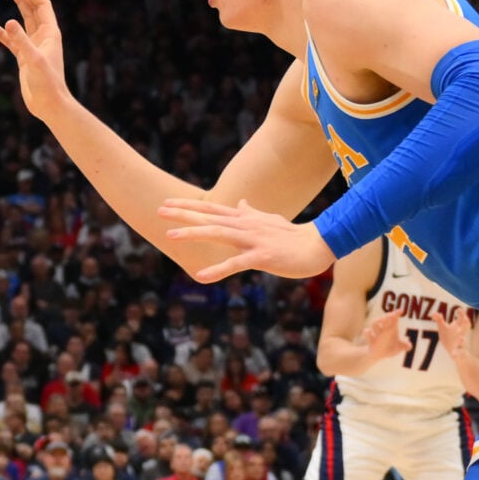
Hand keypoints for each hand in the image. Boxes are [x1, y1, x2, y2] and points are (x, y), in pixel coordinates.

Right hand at [0, 0, 72, 120]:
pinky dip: (1, 31)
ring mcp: (33, 46)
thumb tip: (9, 22)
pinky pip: (11, 40)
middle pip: (34, 8)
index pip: (41, 5)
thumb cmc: (47, 84)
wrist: (49, 106)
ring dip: (17, 4)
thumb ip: (21, 41)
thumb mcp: (33, 61)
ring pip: (23, 20)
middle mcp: (43, 37)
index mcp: (50, 33)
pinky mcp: (24, 57)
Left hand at [156, 198, 332, 282]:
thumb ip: (253, 213)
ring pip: (218, 233)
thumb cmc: (293, 236)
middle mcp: (245, 225)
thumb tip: (242, 203)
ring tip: (170, 235)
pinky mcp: (262, 256)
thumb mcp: (269, 221)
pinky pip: (236, 263)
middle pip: (209, 217)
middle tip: (159, 210)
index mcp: (245, 219)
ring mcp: (253, 239)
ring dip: (193, 233)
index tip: (167, 204)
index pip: (211, 209)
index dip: (189, 206)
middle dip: (184, 213)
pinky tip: (201, 276)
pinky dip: (218, 269)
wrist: (318, 245)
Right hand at [360, 311, 403, 365]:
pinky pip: (368, 335)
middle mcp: (383, 330)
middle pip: (384, 320)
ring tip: (380, 320)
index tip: (401, 311)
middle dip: (387, 317)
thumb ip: (404, 346)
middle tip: (391, 315)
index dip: (396, 314)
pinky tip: (368, 331)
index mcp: (391, 329)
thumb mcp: (398, 348)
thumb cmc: (389, 348)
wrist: (377, 355)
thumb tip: (409, 346)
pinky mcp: (370, 341)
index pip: (394, 320)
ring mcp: (376, 334)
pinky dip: (368, 333)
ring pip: (374, 324)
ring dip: (377, 322)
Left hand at [435, 310, 471, 367]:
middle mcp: (461, 335)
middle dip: (465, 324)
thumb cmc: (451, 340)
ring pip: (463, 342)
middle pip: (465, 329)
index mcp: (459, 328)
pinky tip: (454, 354)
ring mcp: (461, 345)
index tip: (458, 309)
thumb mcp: (444, 329)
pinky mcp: (460, 354)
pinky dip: (457, 354)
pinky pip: (460, 354)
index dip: (461, 314)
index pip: (462, 320)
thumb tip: (434, 313)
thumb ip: (439, 321)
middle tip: (464, 319)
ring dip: (462, 340)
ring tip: (461, 338)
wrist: (458, 356)